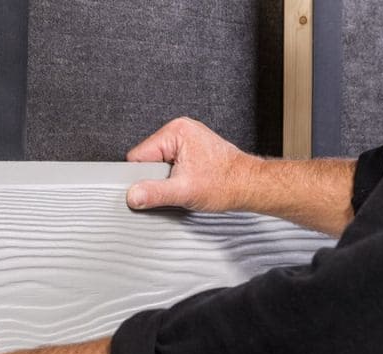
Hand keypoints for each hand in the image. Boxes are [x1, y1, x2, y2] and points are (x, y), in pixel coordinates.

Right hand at [126, 117, 258, 211]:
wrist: (249, 186)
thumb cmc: (226, 183)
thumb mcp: (184, 192)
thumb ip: (154, 193)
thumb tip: (133, 195)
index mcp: (176, 131)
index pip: (138, 156)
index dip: (143, 176)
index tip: (158, 185)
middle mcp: (180, 130)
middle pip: (147, 160)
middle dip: (157, 177)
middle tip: (177, 185)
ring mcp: (186, 139)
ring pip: (158, 164)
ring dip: (167, 178)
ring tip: (186, 183)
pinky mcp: (190, 149)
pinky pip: (169, 164)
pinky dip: (175, 177)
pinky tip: (189, 181)